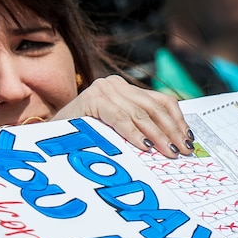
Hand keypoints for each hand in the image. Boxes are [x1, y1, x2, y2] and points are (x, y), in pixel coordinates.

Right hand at [53, 75, 194, 158]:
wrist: (49, 137)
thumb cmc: (83, 138)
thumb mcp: (116, 131)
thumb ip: (139, 128)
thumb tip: (174, 144)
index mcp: (125, 89)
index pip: (161, 102)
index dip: (177, 122)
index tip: (189, 141)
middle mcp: (115, 84)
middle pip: (154, 107)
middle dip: (171, 131)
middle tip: (182, 152)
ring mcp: (103, 89)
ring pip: (140, 113)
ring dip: (158, 135)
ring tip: (169, 152)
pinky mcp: (92, 99)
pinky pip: (119, 117)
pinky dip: (133, 133)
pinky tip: (145, 146)